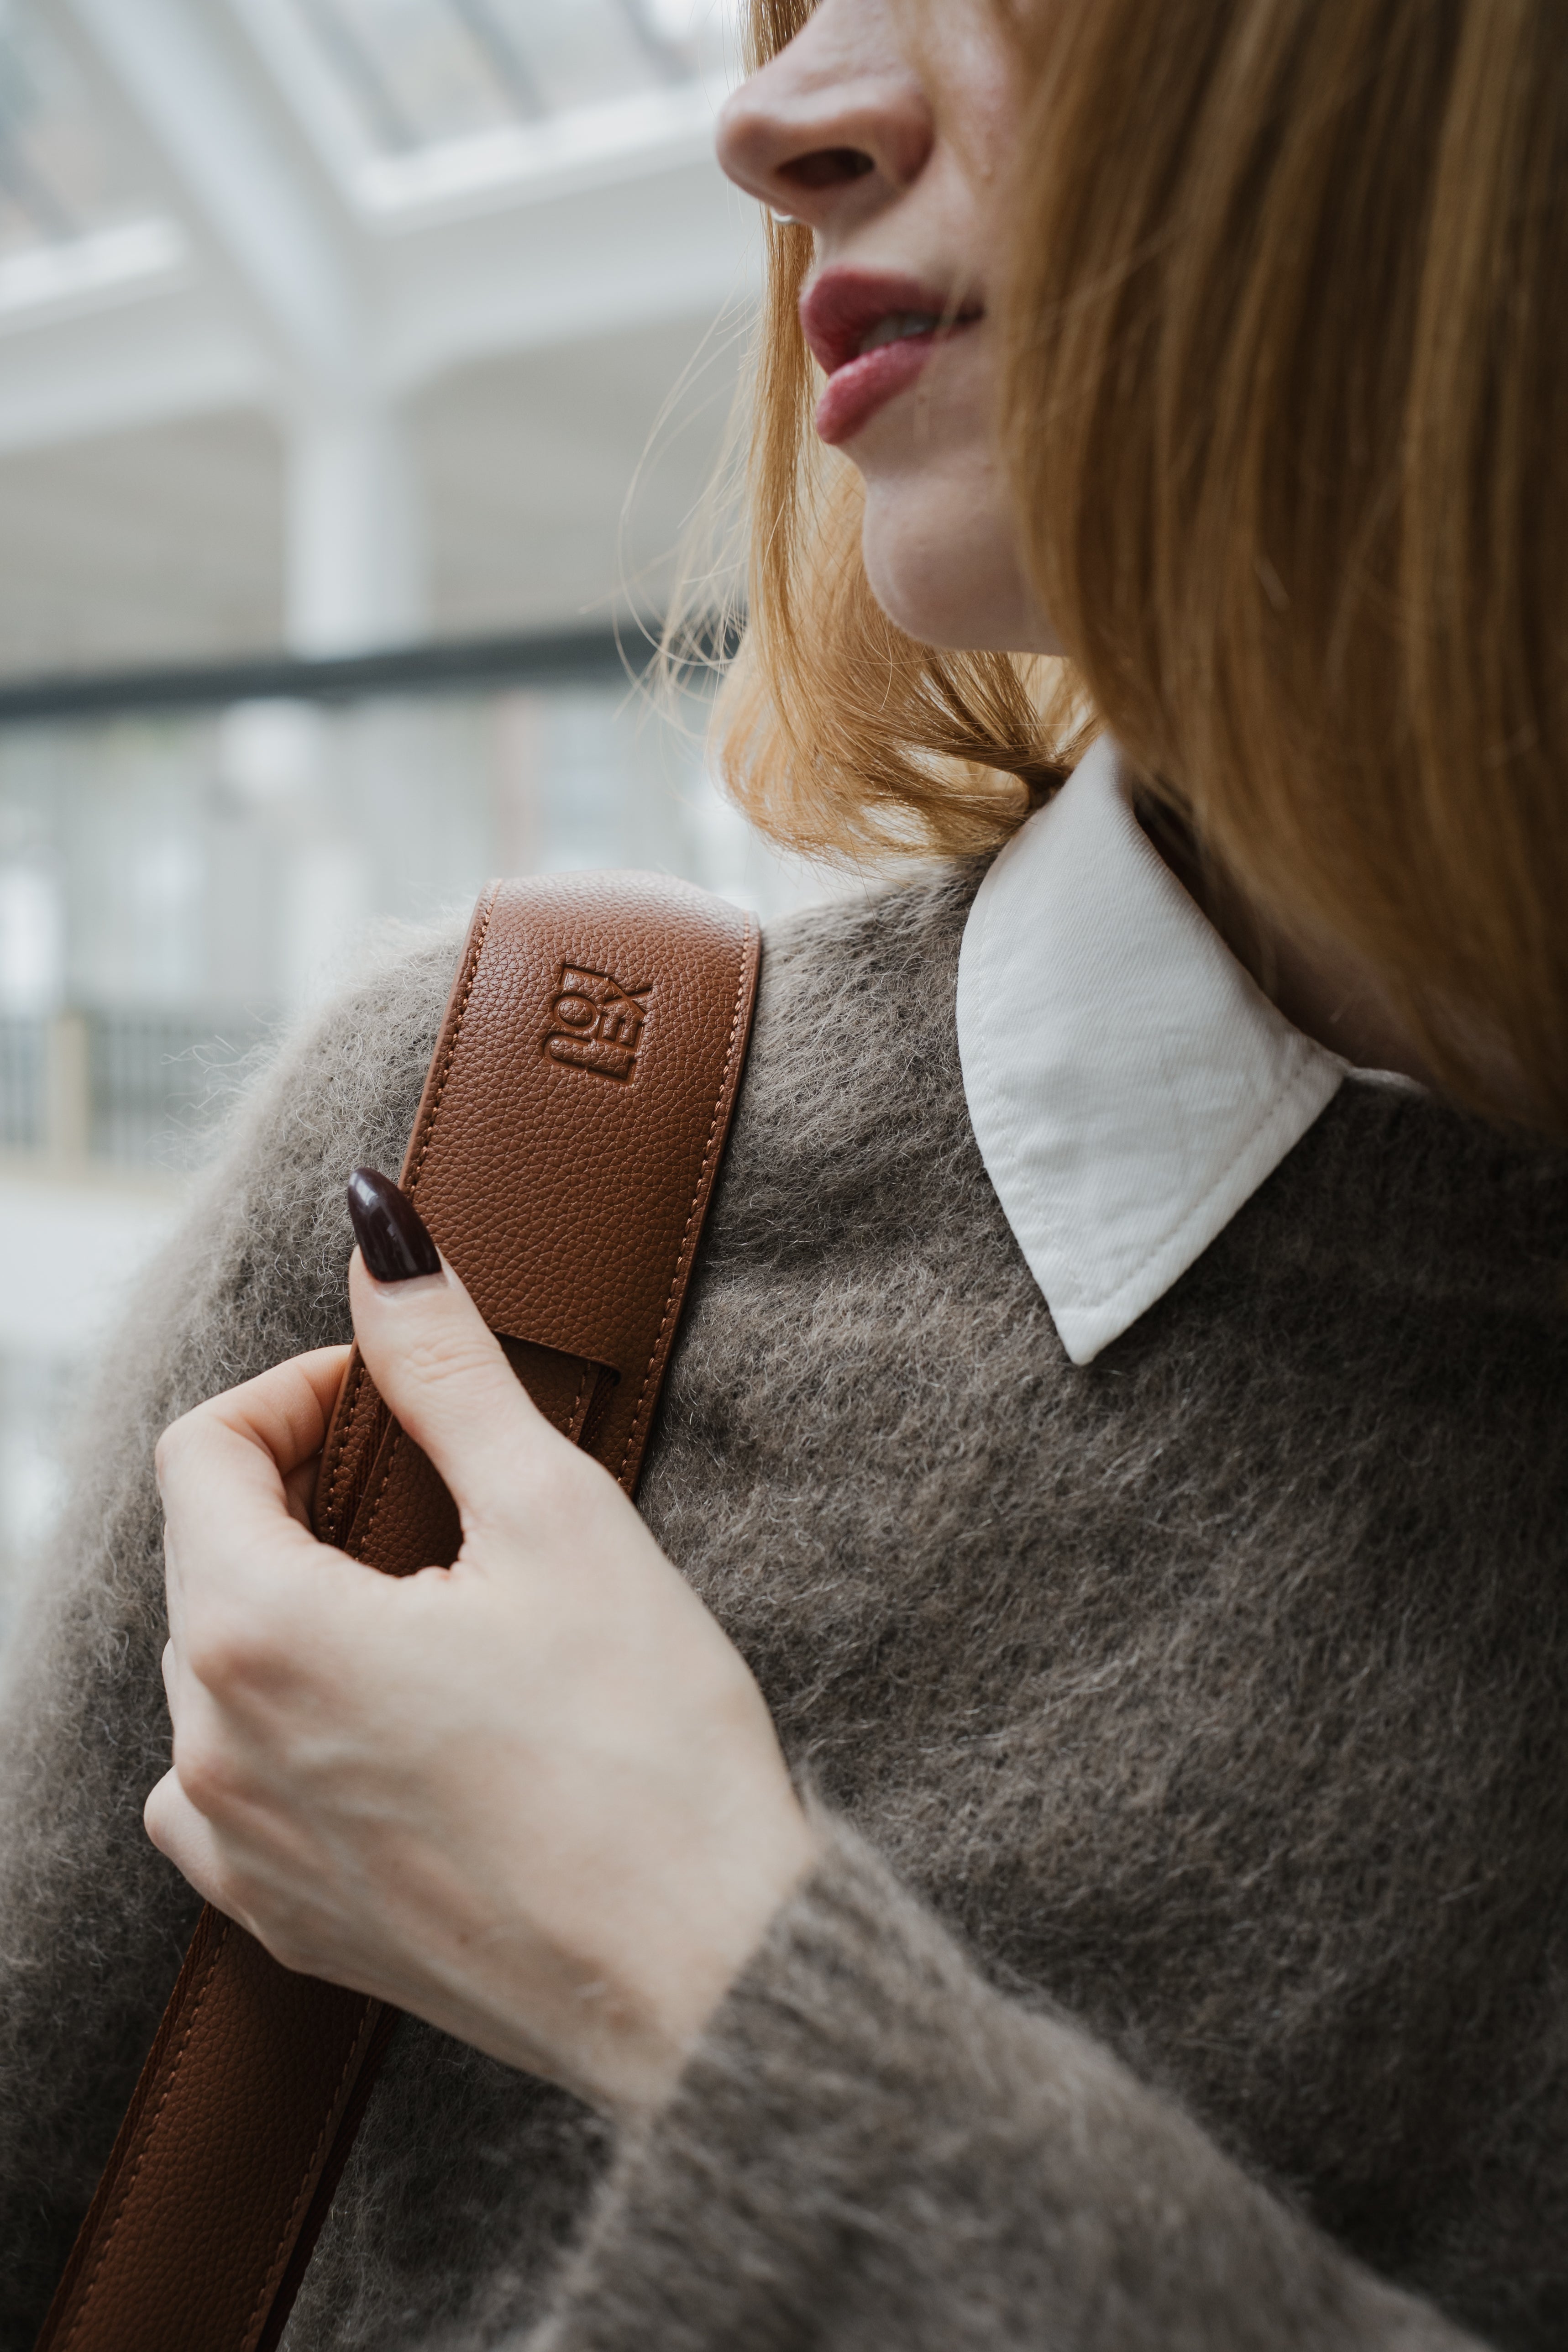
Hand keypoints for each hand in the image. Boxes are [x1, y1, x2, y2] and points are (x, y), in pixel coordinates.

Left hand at [144, 1190, 816, 2116]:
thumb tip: (380, 1234)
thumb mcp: (555, 1516)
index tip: (386, 1394)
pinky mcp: (286, 1921)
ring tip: (440, 1619)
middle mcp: (211, 1749)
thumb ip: (445, 1366)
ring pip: (224, 1672)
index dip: (296, 1393)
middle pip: (212, 1559)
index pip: (202, 1450)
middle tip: (443, 1500)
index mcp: (259, 1633)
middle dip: (311, 1501)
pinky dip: (299, 1730)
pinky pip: (238, 1788)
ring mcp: (241, 1850)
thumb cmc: (646, 1750)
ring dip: (305, 1616)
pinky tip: (411, 1731)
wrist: (707, 1979)